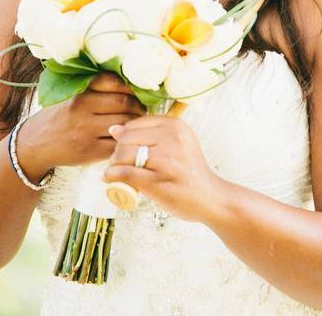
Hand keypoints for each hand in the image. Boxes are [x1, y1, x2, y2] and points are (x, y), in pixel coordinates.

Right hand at [15, 72, 145, 179]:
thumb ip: (93, 88)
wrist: (35, 144)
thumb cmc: (59, 117)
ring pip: (123, 123)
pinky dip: (125, 139)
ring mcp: (86, 131)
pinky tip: (125, 136)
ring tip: (136, 121)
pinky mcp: (90, 151)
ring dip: (135, 121)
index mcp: (78, 93)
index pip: (113, 81)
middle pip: (123, 101)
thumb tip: (128, 81)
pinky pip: (117, 143)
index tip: (135, 89)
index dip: (129, 85)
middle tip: (141, 106)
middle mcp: (82, 109)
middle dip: (137, 104)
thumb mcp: (69, 96)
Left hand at [103, 116, 225, 223]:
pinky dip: (112, 176)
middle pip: (126, 139)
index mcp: (176, 126)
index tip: (127, 151)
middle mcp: (172, 139)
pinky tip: (110, 179)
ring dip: (113, 164)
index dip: (124, 138)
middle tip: (119, 164)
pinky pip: (125, 173)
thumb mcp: (178, 144)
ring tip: (116, 172)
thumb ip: (150, 135)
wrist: (211, 197)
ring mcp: (166, 160)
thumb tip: (114, 130)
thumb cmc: (190, 171)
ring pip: (122, 155)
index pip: (134, 124)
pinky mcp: (158, 181)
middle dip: (117, 152)